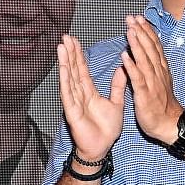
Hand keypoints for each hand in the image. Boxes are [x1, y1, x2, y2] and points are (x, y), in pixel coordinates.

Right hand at [56, 34, 125, 159]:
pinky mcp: (72, 111)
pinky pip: (68, 93)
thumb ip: (118, 86)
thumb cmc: (106, 129)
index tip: (74, 40)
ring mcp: (74, 101)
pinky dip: (65, 79)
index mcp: (89, 92)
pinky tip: (63, 68)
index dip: (79, 54)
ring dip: (65, 62)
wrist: (102, 147)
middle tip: (66, 36)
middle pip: (74, 69)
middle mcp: (79, 94)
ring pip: (69, 78)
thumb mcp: (117, 103)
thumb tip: (122, 68)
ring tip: (62, 46)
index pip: (82, 69)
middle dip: (70, 53)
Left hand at [122, 15, 183, 143]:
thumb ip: (151, 67)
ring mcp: (152, 83)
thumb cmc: (161, 104)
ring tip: (129, 30)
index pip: (153, 46)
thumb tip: (142, 53)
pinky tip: (124, 56)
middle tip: (132, 17)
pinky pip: (138, 79)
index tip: (138, 18)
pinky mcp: (145, 94)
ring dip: (137, 44)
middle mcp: (158, 73)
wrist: (170, 125)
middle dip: (141, 31)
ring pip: (144, 60)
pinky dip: (131, 66)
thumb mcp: (158, 81)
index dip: (146, 31)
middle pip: (149, 48)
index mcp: (160, 69)